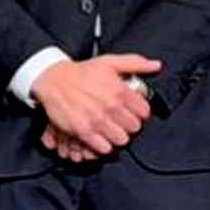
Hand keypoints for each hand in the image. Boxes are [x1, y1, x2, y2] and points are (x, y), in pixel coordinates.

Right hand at [30, 54, 159, 156]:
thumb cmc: (81, 72)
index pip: (144, 112)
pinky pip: (104, 148)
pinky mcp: (84, 131)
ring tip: (111, 130)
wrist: (53, 80)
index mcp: (120, 91)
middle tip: (120, 121)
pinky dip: (104, 145)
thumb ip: (136, 63)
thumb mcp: (109, 62)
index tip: (132, 112)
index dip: (139, 113)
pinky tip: (100, 137)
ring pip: (122, 140)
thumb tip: (156, 66)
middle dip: (129, 125)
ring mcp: (97, 120)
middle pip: (134, 128)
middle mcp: (110, 106)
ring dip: (117, 136)